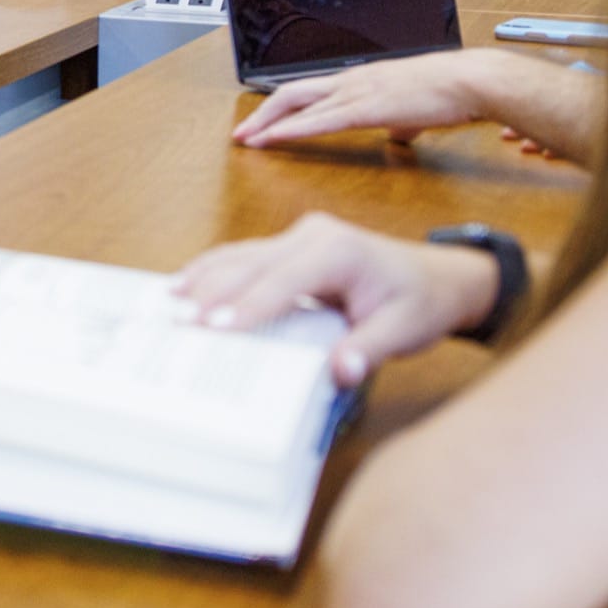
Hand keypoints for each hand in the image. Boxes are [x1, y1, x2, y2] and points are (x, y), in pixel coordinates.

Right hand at [171, 211, 501, 386]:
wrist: (439, 277)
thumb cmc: (420, 301)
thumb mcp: (405, 330)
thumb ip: (369, 350)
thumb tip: (340, 372)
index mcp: (338, 251)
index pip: (284, 281)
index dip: (248, 306)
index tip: (215, 328)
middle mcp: (313, 235)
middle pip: (251, 262)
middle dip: (211, 291)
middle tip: (177, 319)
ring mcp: (299, 235)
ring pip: (241, 254)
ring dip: (205, 276)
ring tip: (168, 300)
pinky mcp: (290, 244)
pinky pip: (247, 255)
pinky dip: (216, 270)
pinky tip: (189, 283)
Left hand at [232, 50, 493, 147]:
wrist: (469, 81)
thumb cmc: (449, 94)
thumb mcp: (414, 110)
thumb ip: (399, 122)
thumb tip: (397, 136)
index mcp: (359, 79)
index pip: (308, 90)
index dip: (281, 107)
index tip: (263, 123)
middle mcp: (350, 81)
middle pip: (291, 92)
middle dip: (262, 114)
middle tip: (241, 135)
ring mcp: (356, 91)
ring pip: (298, 104)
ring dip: (268, 123)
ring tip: (246, 140)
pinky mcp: (367, 108)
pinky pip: (320, 120)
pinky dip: (292, 130)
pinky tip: (274, 139)